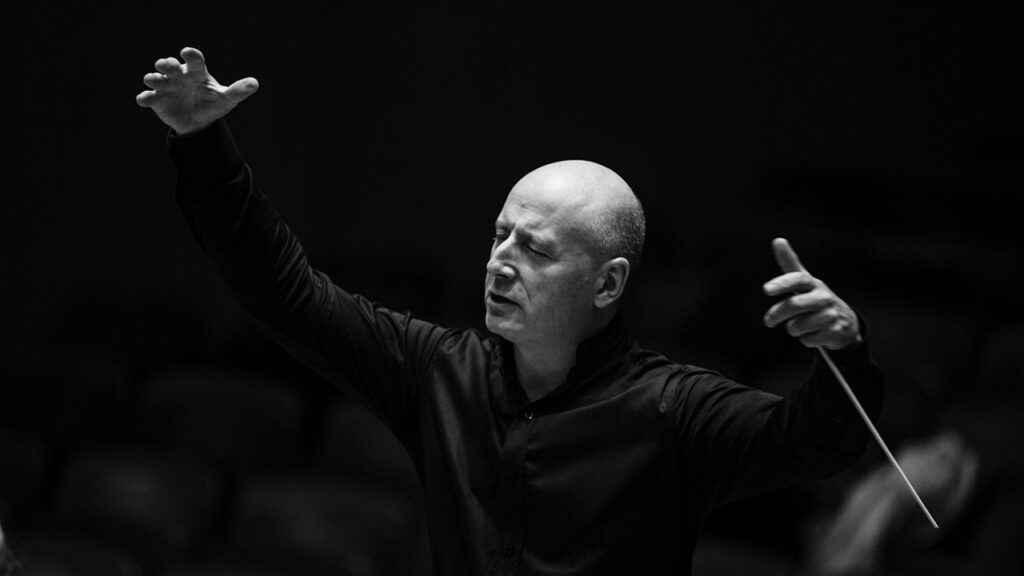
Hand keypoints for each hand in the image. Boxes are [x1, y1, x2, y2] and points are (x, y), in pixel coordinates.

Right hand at [136, 47, 258, 134]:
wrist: (199, 123)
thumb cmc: (213, 104)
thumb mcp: (226, 99)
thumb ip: (238, 91)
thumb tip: (254, 83)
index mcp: (196, 72)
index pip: (194, 60)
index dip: (190, 55)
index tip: (187, 52)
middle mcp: (179, 76)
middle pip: (170, 65)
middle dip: (166, 63)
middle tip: (166, 65)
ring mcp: (166, 87)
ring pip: (155, 78)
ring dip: (153, 78)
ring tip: (155, 80)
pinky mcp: (157, 100)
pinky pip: (147, 97)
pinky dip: (144, 97)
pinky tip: (144, 99)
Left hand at [762, 238, 861, 349]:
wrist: (845, 322)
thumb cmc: (815, 298)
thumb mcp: (804, 282)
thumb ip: (790, 263)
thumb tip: (778, 240)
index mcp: (814, 284)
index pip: (797, 280)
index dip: (782, 284)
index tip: (766, 290)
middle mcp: (824, 297)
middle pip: (794, 305)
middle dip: (777, 314)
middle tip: (768, 321)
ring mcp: (831, 315)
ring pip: (799, 325)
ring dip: (794, 328)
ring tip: (801, 325)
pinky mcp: (835, 332)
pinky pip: (808, 340)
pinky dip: (806, 339)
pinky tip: (814, 333)